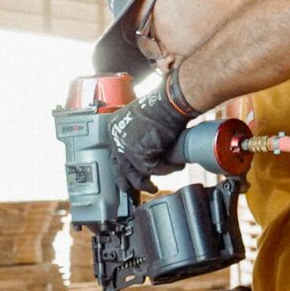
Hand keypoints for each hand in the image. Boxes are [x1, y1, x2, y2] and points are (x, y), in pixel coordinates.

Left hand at [109, 75, 197, 196]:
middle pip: (121, 169)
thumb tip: (145, 154)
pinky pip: (153, 169)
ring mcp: (126, 146)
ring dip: (151, 180)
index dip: (122, 171)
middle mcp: (116, 137)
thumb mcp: (140, 120)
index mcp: (114, 128)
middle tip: (144, 188)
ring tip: (160, 182)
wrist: (169, 102)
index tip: (127, 180)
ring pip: (138, 173)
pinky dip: (166, 169)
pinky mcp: (140, 152)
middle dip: (132, 183)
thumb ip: (137, 137)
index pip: (114, 156)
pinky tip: (175, 167)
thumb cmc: (161, 106)